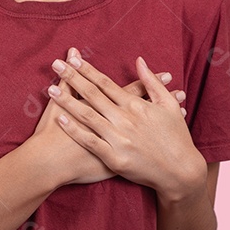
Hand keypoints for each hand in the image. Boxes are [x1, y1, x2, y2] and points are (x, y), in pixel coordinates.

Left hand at [48, 48, 204, 201]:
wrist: (180, 171)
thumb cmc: (176, 137)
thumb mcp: (169, 105)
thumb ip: (152, 82)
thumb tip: (139, 60)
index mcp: (136, 106)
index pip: (106, 83)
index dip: (88, 69)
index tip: (73, 58)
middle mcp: (125, 120)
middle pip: (93, 94)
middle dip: (73, 77)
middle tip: (56, 64)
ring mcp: (118, 139)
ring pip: (87, 116)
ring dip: (67, 101)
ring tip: (50, 88)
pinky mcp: (113, 158)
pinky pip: (89, 141)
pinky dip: (74, 129)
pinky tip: (60, 118)